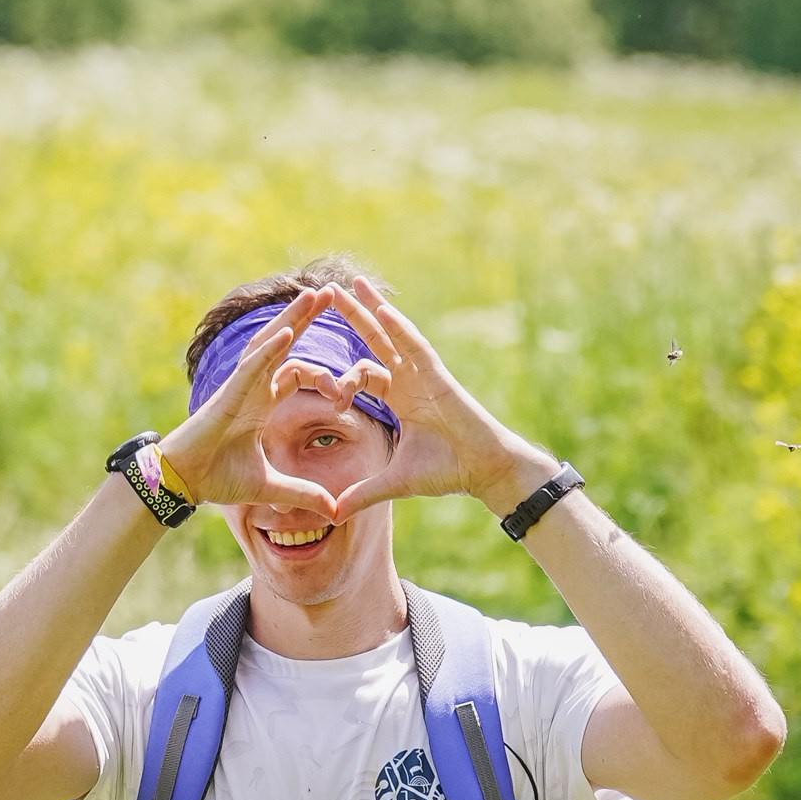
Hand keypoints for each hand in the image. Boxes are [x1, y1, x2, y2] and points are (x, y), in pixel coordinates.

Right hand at [156, 286, 389, 516]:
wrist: (185, 482)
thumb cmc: (218, 478)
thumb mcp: (270, 486)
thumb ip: (301, 492)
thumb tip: (332, 510)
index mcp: (263, 402)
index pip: (296, 373)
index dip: (323, 377)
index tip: (344, 394)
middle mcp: (253, 387)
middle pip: (284, 344)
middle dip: (306, 318)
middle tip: (331, 293)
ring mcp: (240, 386)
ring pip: (269, 343)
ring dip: (292, 319)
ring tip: (314, 296)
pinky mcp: (228, 394)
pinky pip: (253, 366)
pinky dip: (270, 349)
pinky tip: (288, 331)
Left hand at [318, 277, 560, 521]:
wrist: (482, 470)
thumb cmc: (446, 471)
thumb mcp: (394, 483)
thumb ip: (362, 494)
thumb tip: (331, 514)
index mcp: (398, 399)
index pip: (362, 374)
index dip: (339, 373)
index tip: (318, 378)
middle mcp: (409, 381)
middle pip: (374, 342)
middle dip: (353, 317)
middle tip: (327, 292)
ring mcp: (424, 375)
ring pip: (393, 335)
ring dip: (372, 310)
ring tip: (352, 285)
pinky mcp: (438, 376)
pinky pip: (415, 347)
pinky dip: (399, 329)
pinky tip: (381, 309)